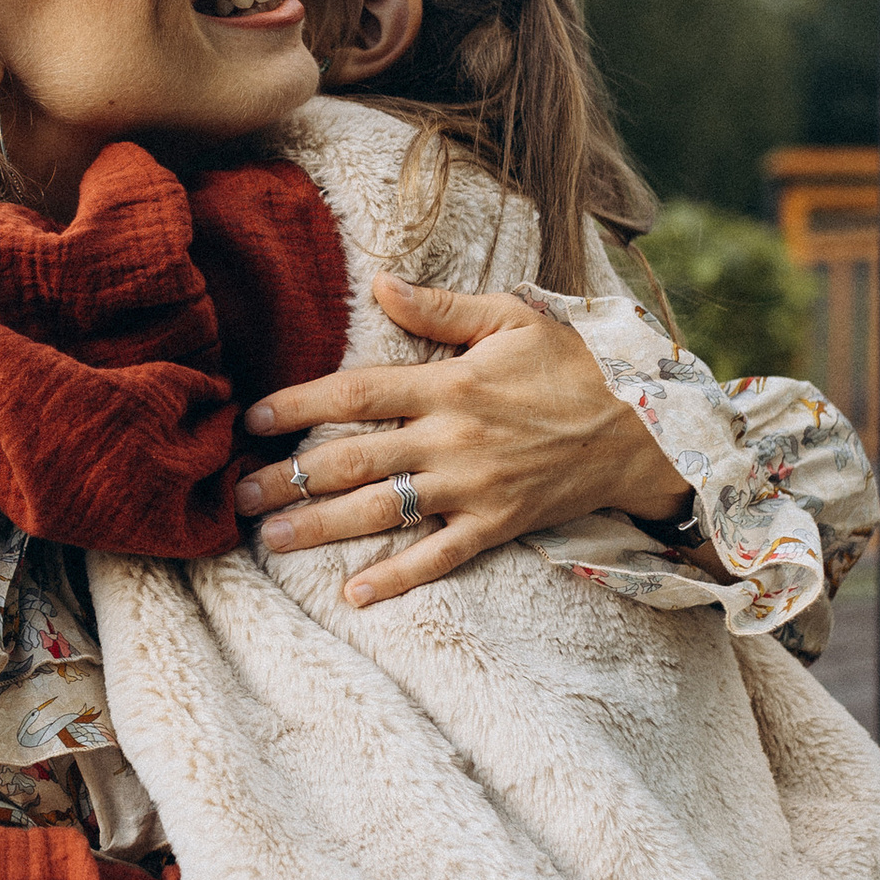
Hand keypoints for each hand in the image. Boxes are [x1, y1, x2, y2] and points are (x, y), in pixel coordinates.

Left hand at [236, 274, 695, 608]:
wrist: (642, 429)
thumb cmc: (574, 367)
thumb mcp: (512, 319)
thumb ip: (440, 309)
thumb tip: (378, 284)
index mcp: (448, 384)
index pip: (355, 393)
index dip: (299, 405)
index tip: (254, 420)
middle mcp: (451, 439)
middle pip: (352, 459)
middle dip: (288, 477)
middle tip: (237, 492)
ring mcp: (472, 487)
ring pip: (381, 511)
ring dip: (320, 528)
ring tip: (268, 539)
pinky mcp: (496, 525)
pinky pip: (438, 557)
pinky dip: (397, 579)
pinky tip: (354, 595)